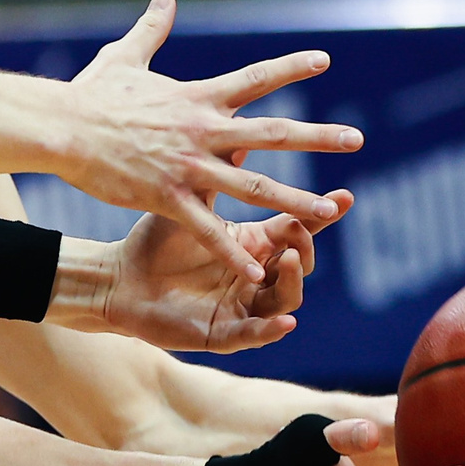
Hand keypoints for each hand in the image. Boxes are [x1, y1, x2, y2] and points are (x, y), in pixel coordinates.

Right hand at [62, 0, 362, 282]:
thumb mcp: (125, 56)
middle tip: (356, 139)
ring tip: (329, 211)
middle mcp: (203, 130)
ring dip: (294, 199)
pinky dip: (234, 250)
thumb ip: (153, 29)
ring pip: (253, 185)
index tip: (325, 60)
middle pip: (272, 132)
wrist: (62, 128)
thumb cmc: (90, 94)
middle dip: (317, 136)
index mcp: (197, 97)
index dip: (289, 67)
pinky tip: (258, 271)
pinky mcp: (168, 197)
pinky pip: (209, 229)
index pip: (254, 78)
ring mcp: (188, 166)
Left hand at [72, 189, 350, 351]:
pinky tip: (284, 323)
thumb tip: (238, 130)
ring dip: (292, 283)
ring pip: (284, 300)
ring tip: (290, 261)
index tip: (344, 196)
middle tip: (299, 229)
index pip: (296, 228)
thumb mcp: (191, 206)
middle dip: (305, 247)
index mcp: (254, 245)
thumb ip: (217, 174)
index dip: (320, 215)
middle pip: (299, 264)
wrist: (120, 279)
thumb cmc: (156, 241)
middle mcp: (256, 276)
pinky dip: (270, 330)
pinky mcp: (223, 334)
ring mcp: (243, 307)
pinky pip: (254, 336)